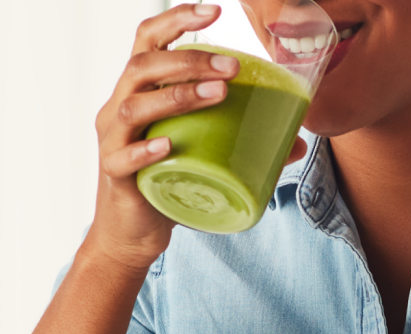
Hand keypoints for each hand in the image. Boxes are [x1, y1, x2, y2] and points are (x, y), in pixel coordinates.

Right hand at [83, 3, 306, 267]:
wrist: (132, 234)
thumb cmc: (167, 181)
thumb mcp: (203, 153)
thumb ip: (243, 142)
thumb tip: (298, 140)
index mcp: (138, 90)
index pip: (147, 40)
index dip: (176, 20)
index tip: (214, 11)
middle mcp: (119, 106)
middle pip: (142, 66)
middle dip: (189, 60)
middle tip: (232, 67)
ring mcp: (112, 140)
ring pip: (134, 106)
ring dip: (177, 96)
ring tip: (217, 94)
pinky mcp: (114, 175)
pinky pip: (123, 157)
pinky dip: (146, 149)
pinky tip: (169, 147)